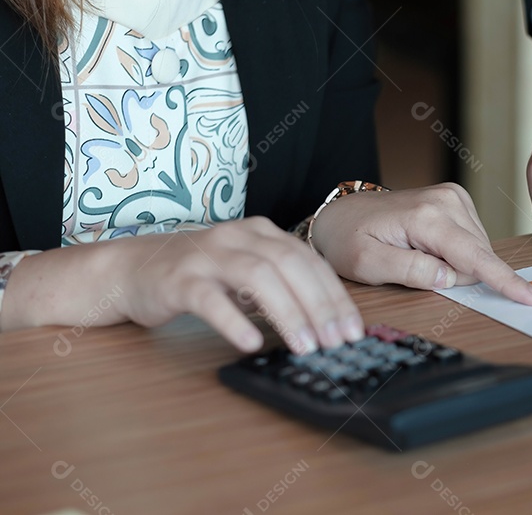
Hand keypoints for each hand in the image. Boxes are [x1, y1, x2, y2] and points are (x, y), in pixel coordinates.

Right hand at [110, 217, 362, 352]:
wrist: (129, 270)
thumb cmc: (198, 276)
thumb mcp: (246, 274)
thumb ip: (281, 289)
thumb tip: (326, 324)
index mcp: (261, 233)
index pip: (310, 262)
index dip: (336, 296)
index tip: (353, 330)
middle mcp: (238, 237)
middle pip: (291, 266)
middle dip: (320, 306)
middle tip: (337, 342)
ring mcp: (207, 255)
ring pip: (258, 277)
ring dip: (288, 314)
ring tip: (306, 346)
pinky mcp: (178, 279)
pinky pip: (210, 299)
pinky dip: (234, 321)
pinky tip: (251, 343)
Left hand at [310, 182, 531, 305]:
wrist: (341, 214)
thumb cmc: (348, 239)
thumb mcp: (367, 264)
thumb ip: (410, 271)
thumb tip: (450, 277)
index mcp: (428, 216)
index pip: (475, 257)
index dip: (505, 281)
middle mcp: (448, 200)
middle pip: (477, 257)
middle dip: (456, 276)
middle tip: (413, 269)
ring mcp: (455, 198)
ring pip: (478, 250)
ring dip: (455, 266)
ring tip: (415, 255)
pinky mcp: (458, 202)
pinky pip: (472, 242)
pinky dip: (456, 255)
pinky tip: (428, 249)